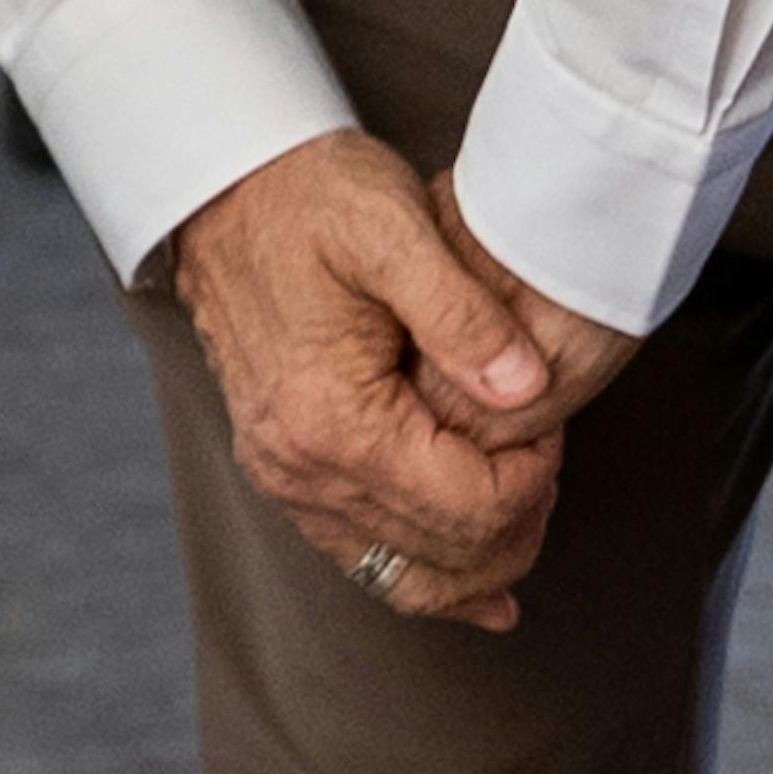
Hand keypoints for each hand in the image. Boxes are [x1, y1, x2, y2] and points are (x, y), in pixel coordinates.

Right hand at [154, 129, 586, 626]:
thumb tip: (528, 390)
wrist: (224, 186)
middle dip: (517, 520)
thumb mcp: (394, 229)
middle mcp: (299, 467)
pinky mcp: (285, 469)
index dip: (533, 477)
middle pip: (441, 553)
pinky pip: (361, 555)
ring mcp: (285, 477)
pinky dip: (425, 574)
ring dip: (477, 561)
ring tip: (529, 517)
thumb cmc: (306, 197)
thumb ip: (465, 316)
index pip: (467, 506)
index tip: (549, 420)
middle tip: (548, 452)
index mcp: (332, 419)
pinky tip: (477, 586)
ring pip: (401, 576)